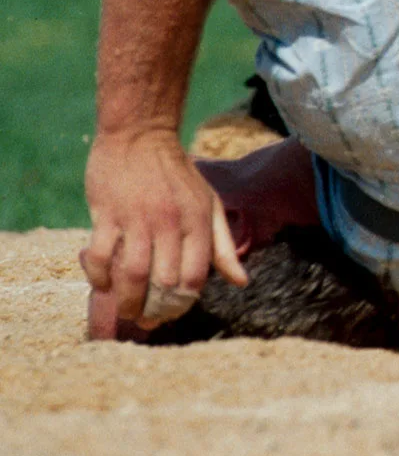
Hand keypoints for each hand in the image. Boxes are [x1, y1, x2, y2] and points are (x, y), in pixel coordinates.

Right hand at [80, 127, 246, 330]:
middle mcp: (170, 223)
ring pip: (132, 275)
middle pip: (163, 282)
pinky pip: (101, 257)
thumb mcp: (210, 205)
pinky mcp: (107, 214)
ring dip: (128, 302)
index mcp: (198, 221)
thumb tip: (241, 282)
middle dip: (156, 310)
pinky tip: (103, 285)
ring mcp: (137, 219)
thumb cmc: (179, 175)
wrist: (142, 136)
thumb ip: (224, 246)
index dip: (185, 301)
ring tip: (128, 313)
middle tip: (149, 320)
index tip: (175, 311)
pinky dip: (100, 278)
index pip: (195, 275)